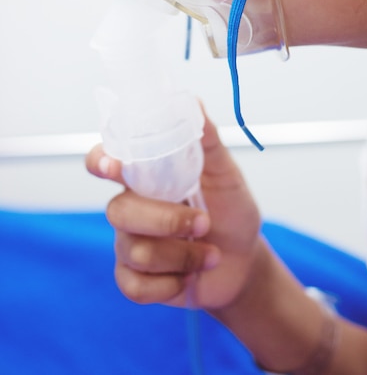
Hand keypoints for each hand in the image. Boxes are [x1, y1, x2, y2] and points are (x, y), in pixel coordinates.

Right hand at [85, 111, 261, 310]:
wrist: (244, 260)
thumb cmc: (231, 211)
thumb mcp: (226, 174)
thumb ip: (207, 141)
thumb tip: (194, 101)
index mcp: (146, 177)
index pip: (105, 161)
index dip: (100, 161)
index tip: (113, 166)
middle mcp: (132, 207)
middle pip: (119, 211)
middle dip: (167, 220)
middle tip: (204, 222)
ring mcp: (130, 244)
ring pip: (134, 249)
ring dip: (183, 254)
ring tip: (210, 252)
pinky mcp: (134, 279)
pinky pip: (135, 285)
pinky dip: (171, 284)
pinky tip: (188, 277)